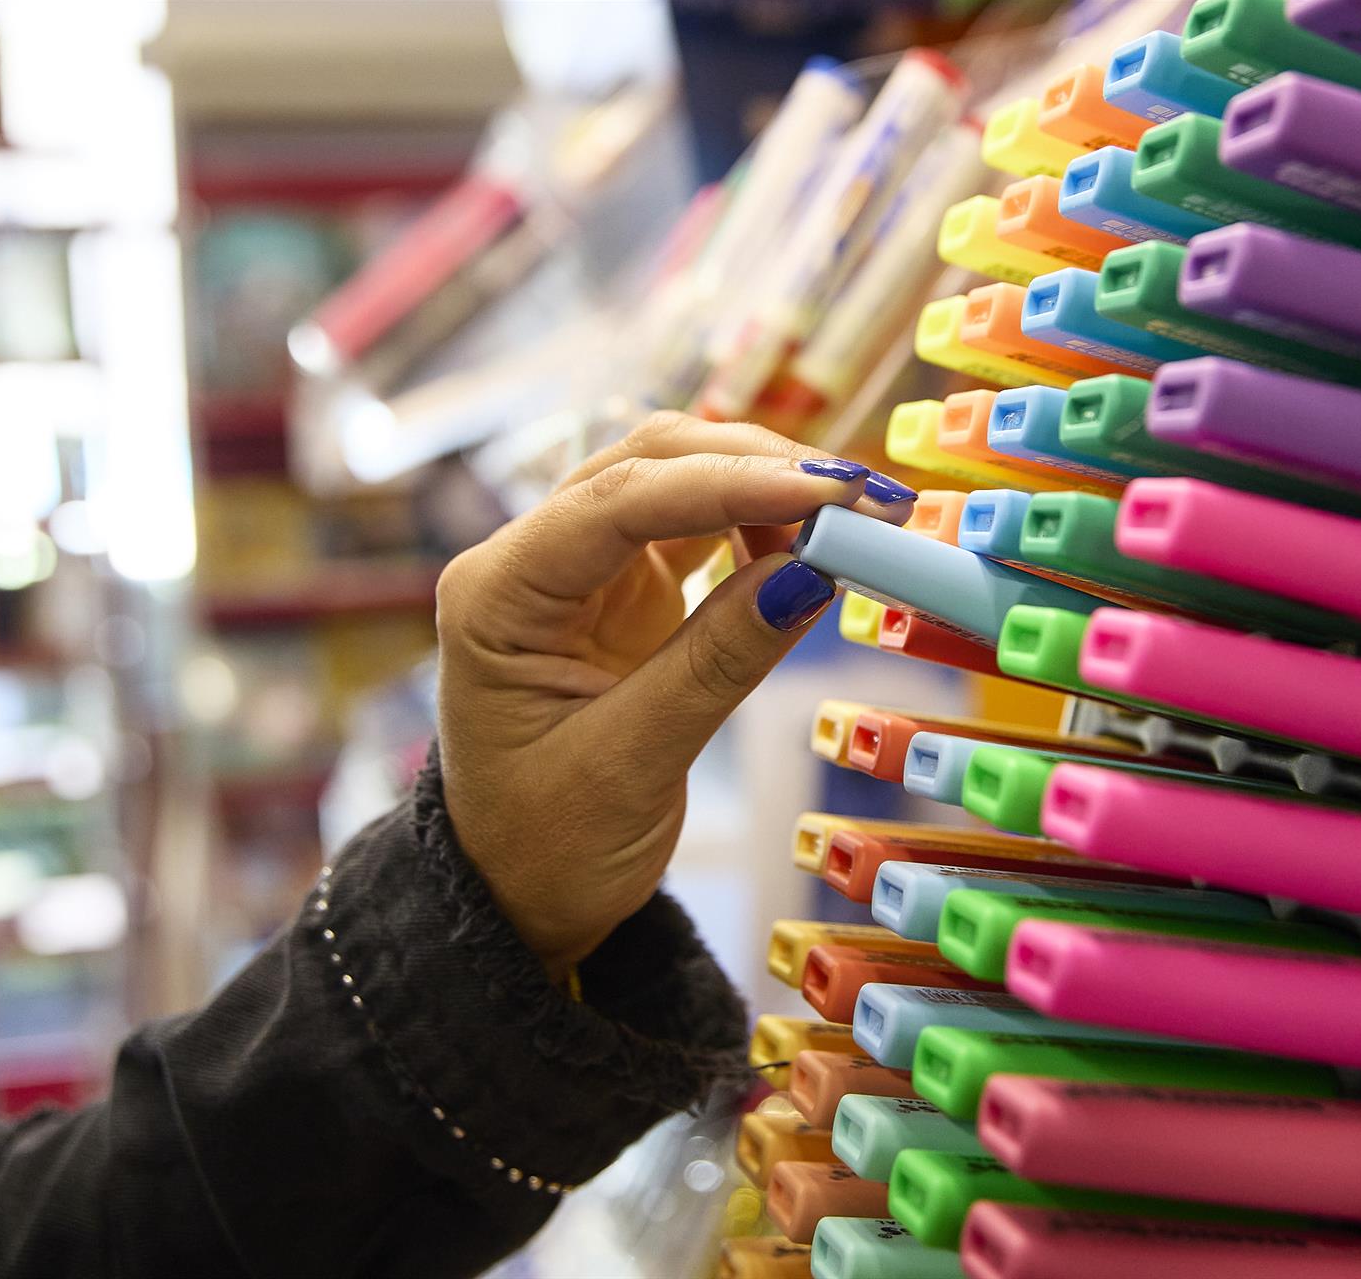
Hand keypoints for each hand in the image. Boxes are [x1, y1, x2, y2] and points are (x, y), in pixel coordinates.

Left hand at [434, 412, 915, 979]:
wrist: (518, 895)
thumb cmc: (547, 844)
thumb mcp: (633, 763)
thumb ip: (718, 661)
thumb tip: (812, 571)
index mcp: (496, 595)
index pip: (615, 501)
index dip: (727, 484)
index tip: (828, 490)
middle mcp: (527, 562)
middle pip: (646, 465)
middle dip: (756, 467)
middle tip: (864, 497)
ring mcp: (578, 570)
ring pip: (676, 481)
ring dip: (763, 486)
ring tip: (851, 523)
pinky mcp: (623, 591)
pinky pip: (696, 528)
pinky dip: (757, 525)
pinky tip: (808, 547)